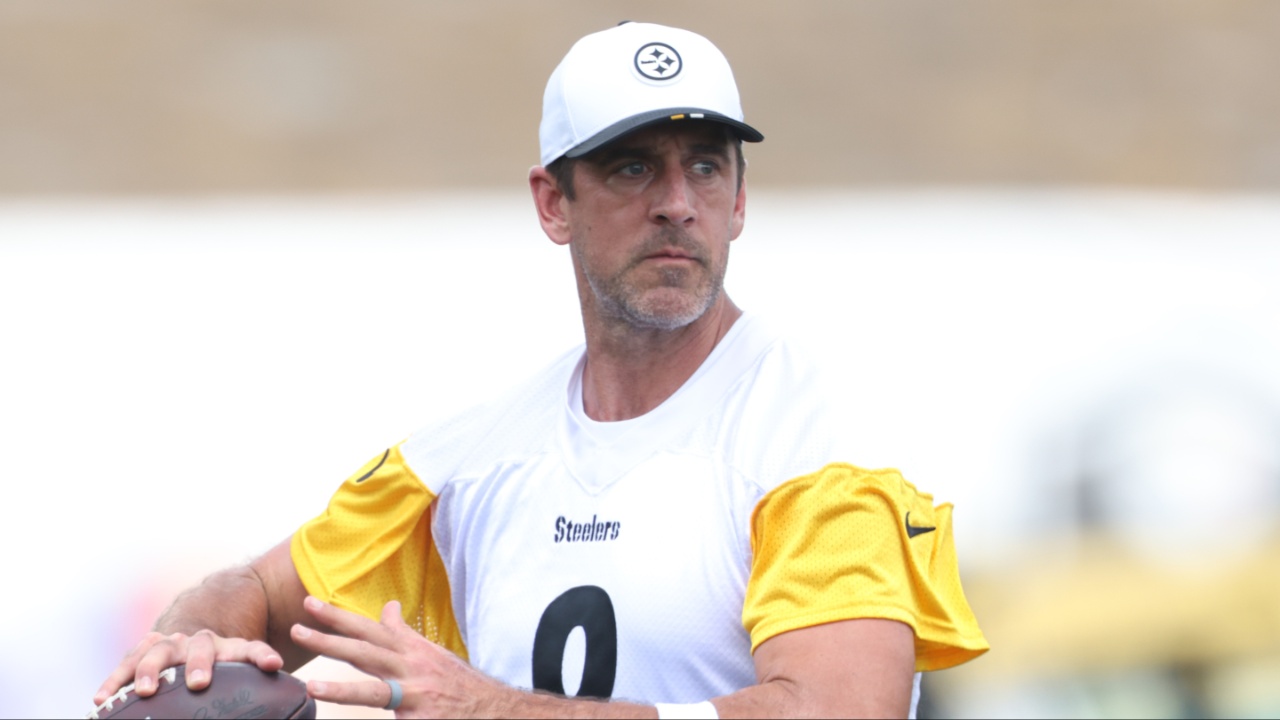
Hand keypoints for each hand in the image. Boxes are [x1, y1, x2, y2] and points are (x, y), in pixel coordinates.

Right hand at [93, 630, 283, 704]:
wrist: (187, 642)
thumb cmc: (217, 670)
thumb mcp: (234, 672)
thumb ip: (250, 684)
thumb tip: (292, 703)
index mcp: (227, 647)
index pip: (250, 647)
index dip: (262, 654)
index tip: (273, 664)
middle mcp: (198, 642)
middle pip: (201, 647)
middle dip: (199, 664)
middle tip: (199, 683)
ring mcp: (168, 644)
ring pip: (158, 651)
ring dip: (152, 669)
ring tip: (147, 690)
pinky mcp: (141, 652)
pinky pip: (126, 664)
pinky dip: (114, 681)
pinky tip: (101, 699)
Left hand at [291, 596, 512, 717]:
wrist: (497, 710)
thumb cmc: (459, 683)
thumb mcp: (432, 652)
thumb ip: (403, 634)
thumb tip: (387, 607)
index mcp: (412, 650)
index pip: (369, 629)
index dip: (339, 617)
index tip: (310, 603)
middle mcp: (412, 668)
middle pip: (365, 651)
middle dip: (329, 640)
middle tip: (296, 630)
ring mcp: (416, 696)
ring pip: (373, 690)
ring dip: (341, 689)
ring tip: (311, 687)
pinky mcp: (421, 719)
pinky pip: (391, 719)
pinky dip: (362, 711)